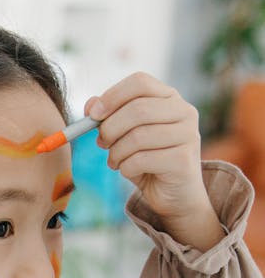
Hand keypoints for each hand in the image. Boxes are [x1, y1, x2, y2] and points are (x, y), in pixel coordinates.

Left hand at [86, 72, 223, 250]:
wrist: (175, 195)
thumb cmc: (148, 160)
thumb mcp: (125, 135)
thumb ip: (109, 116)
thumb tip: (90, 105)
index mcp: (169, 98)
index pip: (140, 82)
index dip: (112, 96)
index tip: (93, 114)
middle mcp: (184, 111)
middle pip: (137, 109)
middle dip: (110, 128)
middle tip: (101, 143)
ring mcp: (188, 135)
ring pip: (138, 136)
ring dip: (117, 152)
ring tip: (115, 161)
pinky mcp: (183, 160)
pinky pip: (141, 160)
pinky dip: (125, 167)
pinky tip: (127, 171)